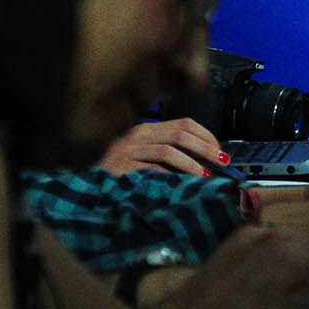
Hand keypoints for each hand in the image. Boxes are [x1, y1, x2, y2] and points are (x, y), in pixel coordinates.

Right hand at [98, 119, 225, 176]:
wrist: (86, 182)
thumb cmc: (118, 170)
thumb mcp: (144, 154)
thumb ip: (168, 152)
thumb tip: (203, 160)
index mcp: (147, 129)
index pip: (184, 123)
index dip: (206, 136)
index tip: (221, 150)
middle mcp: (138, 135)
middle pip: (180, 134)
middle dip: (205, 148)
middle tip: (221, 161)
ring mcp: (129, 150)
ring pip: (168, 150)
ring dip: (191, 164)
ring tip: (205, 176)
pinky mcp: (122, 167)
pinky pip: (152, 169)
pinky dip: (170, 177)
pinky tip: (181, 185)